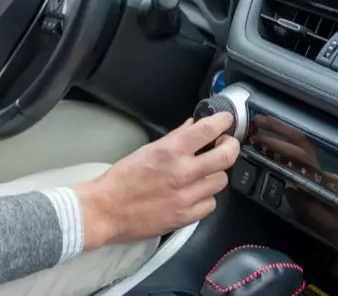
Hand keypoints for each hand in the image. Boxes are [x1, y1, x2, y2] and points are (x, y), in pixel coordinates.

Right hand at [72, 112, 240, 249]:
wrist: (107, 210)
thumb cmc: (122, 180)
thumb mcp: (147, 150)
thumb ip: (174, 138)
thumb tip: (192, 127)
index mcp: (170, 151)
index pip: (207, 129)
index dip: (222, 121)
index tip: (225, 120)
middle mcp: (182, 172)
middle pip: (226, 156)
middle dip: (230, 146)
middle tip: (226, 144)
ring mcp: (187, 196)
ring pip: (221, 181)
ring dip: (215, 173)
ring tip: (205, 172)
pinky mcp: (187, 216)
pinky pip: (211, 203)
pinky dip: (206, 197)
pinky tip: (195, 193)